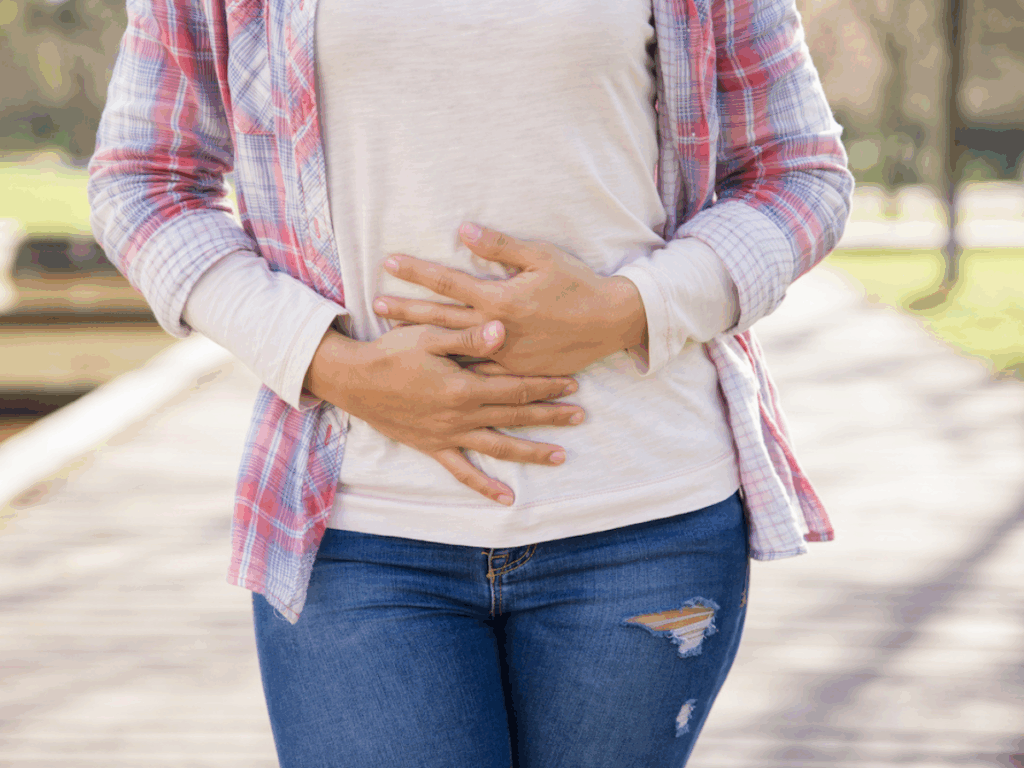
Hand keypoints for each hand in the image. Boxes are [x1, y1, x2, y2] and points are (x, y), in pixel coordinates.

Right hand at [304, 320, 583, 504]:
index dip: (546, 385)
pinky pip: (462, 471)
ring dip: (530, 452)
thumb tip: (503, 330)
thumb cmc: (390, 352)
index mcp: (464, 386)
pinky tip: (506, 498)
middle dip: (550, 416)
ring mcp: (448, 435)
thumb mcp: (428, 335)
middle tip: (580, 417)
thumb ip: (467, 336)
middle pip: (515, 417)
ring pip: (498, 447)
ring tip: (560, 456)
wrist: (353, 380)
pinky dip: (485, 486)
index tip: (572, 383)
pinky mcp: (432, 447)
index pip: (515, 387)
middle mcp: (460, 415)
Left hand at [372, 223, 647, 375]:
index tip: (389, 263)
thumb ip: (500, 246)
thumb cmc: (577, 284)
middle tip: (376, 305)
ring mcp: (504, 354)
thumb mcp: (541, 257)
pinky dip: (453, 368)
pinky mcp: (515, 372)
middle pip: (440, 318)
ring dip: (422, 341)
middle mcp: (496, 330)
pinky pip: (478, 372)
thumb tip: (464, 229)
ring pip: (454, 349)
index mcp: (500, 299)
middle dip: (406, 310)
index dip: (417, 271)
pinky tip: (432, 367)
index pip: (448, 282)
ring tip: (393, 337)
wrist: (610, 322)